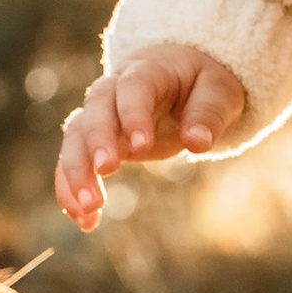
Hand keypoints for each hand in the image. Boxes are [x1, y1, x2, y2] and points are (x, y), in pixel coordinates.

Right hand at [56, 48, 247, 230]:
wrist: (180, 77)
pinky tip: (84, 220)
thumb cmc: (202, 83)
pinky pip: (74, 161)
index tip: (141, 146)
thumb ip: (209, 114)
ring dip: (76, 172)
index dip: (134, 114)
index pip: (133, 88)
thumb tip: (197, 142)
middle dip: (96, 141)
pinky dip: (72, 189)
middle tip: (105, 172)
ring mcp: (101, 115)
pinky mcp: (96, 141)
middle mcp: (115, 90)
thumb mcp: (219, 91)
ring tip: (89, 210)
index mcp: (148, 72)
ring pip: (76, 137)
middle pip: (95, 110)